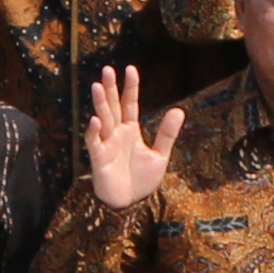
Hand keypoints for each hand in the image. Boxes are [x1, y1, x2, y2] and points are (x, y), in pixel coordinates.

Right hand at [78, 68, 180, 211]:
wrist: (130, 203)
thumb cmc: (141, 180)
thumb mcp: (159, 155)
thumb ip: (167, 134)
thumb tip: (179, 110)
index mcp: (131, 130)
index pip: (130, 104)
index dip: (130, 87)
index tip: (131, 69)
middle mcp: (117, 134)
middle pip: (113, 107)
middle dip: (110, 89)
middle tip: (107, 69)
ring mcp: (107, 145)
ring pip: (103, 120)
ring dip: (100, 104)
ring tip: (97, 86)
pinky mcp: (99, 159)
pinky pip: (95, 143)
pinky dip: (94, 132)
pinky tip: (96, 120)